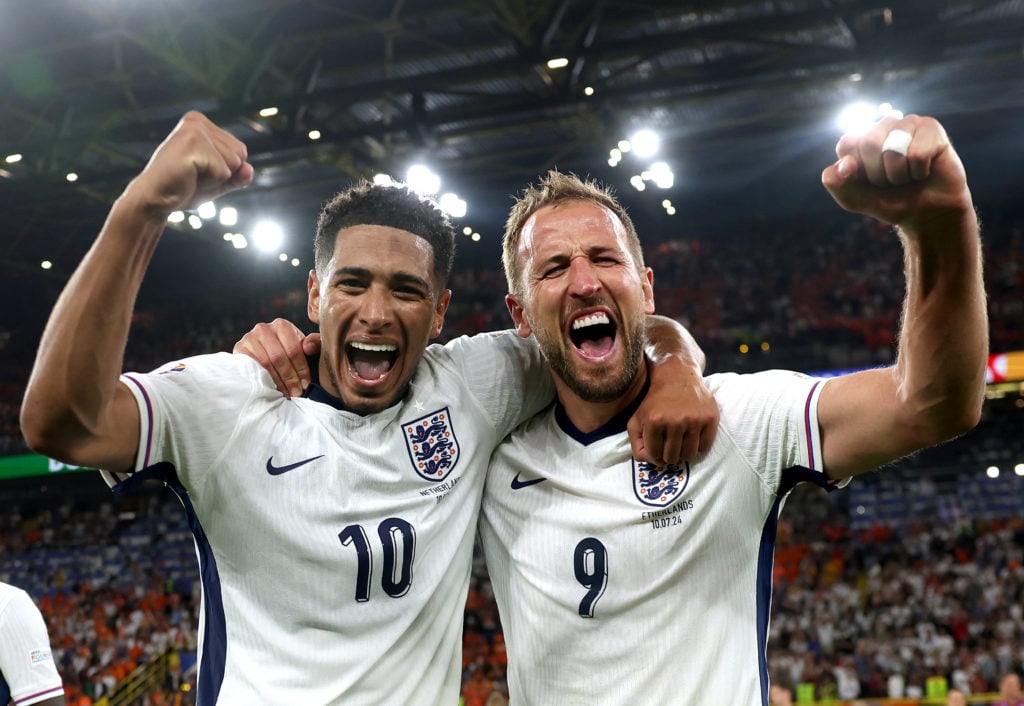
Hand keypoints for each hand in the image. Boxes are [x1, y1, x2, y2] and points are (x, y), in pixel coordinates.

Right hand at [125, 111, 253, 216]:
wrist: (153, 200)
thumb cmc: (181, 189)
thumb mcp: (216, 182)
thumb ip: (236, 176)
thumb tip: (249, 169)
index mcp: (202, 123)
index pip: (240, 151)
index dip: (224, 170)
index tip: (197, 171)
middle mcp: (197, 121)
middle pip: (240, 155)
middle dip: (221, 174)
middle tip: (192, 176)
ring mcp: (195, 130)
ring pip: (235, 164)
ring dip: (215, 179)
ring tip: (189, 176)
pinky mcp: (194, 144)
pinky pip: (224, 172)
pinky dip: (210, 183)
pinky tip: (187, 178)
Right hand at [234, 319, 321, 397]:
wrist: (263, 353)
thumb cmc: (289, 352)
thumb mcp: (304, 347)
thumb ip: (314, 344)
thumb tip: (308, 347)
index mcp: (282, 325)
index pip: (293, 349)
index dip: (301, 369)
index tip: (306, 384)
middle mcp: (263, 329)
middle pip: (278, 358)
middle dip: (290, 378)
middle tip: (297, 393)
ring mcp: (249, 338)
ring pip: (265, 364)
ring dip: (277, 382)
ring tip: (286, 394)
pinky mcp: (239, 349)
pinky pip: (251, 367)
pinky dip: (262, 379)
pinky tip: (271, 389)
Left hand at [627, 365, 718, 466]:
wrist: (678, 377)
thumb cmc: (655, 402)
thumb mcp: (637, 420)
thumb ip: (637, 445)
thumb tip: (656, 463)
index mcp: (654, 422)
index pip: (654, 454)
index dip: (655, 452)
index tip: (658, 443)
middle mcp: (675, 422)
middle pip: (672, 457)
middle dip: (669, 454)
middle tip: (670, 444)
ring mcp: (694, 421)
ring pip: (689, 455)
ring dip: (683, 453)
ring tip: (681, 441)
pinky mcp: (710, 419)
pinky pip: (704, 447)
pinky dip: (698, 446)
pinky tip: (692, 435)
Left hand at [821, 115, 971, 234]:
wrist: (928, 213)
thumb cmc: (891, 202)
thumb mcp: (856, 200)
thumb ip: (839, 184)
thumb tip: (844, 163)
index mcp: (859, 138)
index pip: (847, 143)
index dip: (858, 170)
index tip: (869, 181)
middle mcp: (882, 126)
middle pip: (870, 142)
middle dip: (879, 174)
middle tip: (891, 181)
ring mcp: (906, 123)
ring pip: (894, 149)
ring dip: (899, 174)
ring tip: (907, 176)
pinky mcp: (931, 127)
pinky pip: (918, 153)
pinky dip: (919, 171)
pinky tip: (923, 171)